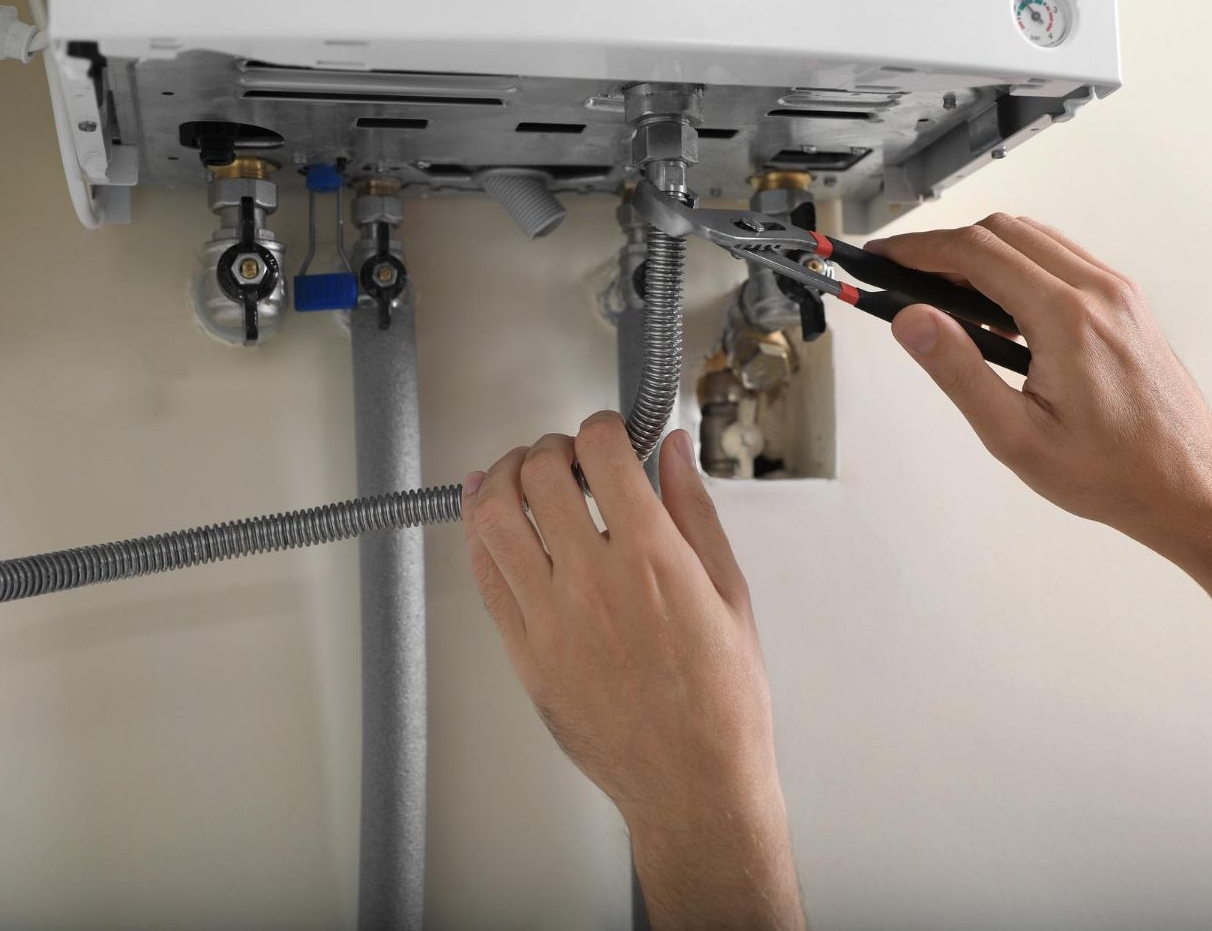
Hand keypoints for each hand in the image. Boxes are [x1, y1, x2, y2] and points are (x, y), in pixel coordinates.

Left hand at [463, 412, 802, 929]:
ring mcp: (551, 621)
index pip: (603, 453)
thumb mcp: (730, 593)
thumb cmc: (720, 701)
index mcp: (655, 561)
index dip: (602, 427)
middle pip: (541, 475)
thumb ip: (694, 511)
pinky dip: (481, 536)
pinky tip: (495, 523)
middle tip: (567, 455)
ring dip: (504, 480)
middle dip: (552, 447)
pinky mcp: (524, 655)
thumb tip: (674, 452)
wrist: (693, 783)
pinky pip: (484, 578)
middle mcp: (596, 584)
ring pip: (494, 519)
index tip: (609, 433)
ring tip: (524, 478)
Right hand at [868, 214, 1211, 550]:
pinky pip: (1060, 259)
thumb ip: (958, 371)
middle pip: (1003, 232)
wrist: (1188, 484)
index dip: (918, 249)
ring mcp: (1116, 293)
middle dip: (944, 247)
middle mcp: (1097, 292)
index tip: (884, 256)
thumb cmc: (1112, 472)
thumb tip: (912, 321)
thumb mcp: (1014, 436)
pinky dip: (1016, 266)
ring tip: (943, 298)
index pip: (975, 253)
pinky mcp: (1124, 303)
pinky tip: (995, 309)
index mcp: (1066, 319)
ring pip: (1033, 239)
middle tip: (903, 277)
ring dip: (981, 253)